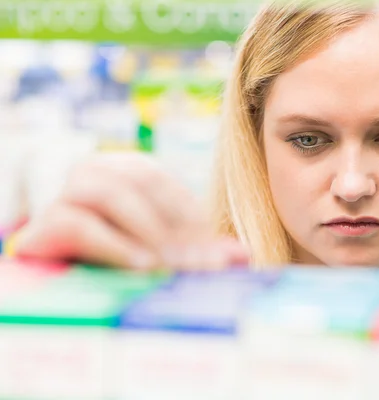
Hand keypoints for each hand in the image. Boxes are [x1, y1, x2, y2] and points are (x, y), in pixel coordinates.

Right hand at [13, 153, 248, 270]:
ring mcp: (66, 197)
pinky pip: (76, 224)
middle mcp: (95, 172)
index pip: (164, 181)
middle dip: (176, 224)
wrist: (59, 275)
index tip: (218, 253)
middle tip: (203, 264)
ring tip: (169, 264)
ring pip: (108, 192)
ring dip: (146, 229)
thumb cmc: (121, 255)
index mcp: (127, 169)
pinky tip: (143, 266)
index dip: (193, 215)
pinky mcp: (41, 229)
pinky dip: (114, 244)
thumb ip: (202, 250)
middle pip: (140, 180)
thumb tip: (244, 255)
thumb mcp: (167, 250)